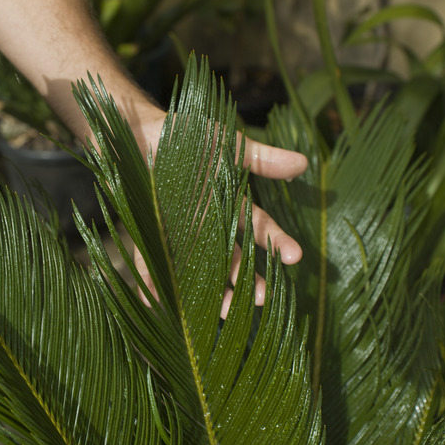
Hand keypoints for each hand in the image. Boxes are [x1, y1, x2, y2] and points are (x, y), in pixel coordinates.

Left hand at [130, 106, 306, 318]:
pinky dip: (153, 281)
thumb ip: (261, 157)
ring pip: (198, 268)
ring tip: (225, 312)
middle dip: (247, 280)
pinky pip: (151, 261)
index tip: (296, 258)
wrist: (141, 132)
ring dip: (211, 292)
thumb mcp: (227, 144)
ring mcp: (179, 231)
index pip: (258, 228)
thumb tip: (303, 163)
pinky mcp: (149, 233)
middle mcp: (206, 224)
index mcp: (228, 205)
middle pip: (230, 258)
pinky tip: (160, 301)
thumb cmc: (188, 138)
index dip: (277, 242)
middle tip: (263, 299)